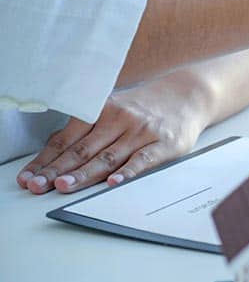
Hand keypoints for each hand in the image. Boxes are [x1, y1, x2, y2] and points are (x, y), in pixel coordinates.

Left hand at [16, 73, 212, 193]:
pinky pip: (143, 160)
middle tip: (38, 186)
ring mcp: (142, 132)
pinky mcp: (164, 144)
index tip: (29, 177)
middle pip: (83, 149)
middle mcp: (120, 119)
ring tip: (64, 186)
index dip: (46, 160)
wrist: (187, 95)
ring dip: (84, 174)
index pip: (67, 139)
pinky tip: (113, 182)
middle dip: (58, 170)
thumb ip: (89, 129)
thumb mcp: (114, 109)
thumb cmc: (146, 107)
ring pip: (108, 157)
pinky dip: (127, 172)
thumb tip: (55, 152)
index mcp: (102, 110)